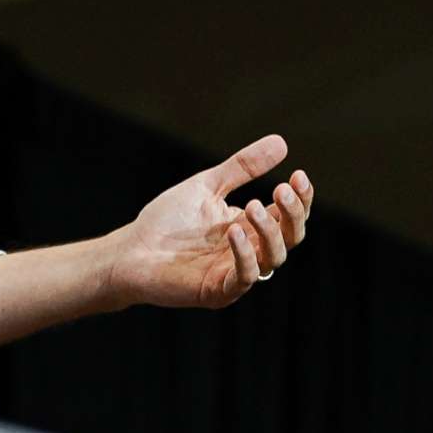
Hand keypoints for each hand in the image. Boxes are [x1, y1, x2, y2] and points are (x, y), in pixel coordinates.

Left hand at [117, 134, 312, 309]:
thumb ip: (242, 167)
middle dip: (292, 213)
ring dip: (269, 231)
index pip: (289, 215)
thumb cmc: (168, 220)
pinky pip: (244, 277)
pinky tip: (234, 232)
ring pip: (274, 257)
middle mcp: (250, 250)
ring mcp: (236, 272)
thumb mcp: (208, 186)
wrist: (131, 249)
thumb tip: (282, 142)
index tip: (298, 175)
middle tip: (281, 190)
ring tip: (253, 206)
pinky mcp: (218, 290)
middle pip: (291, 237)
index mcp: (250, 226)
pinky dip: (244, 255)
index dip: (300, 198)